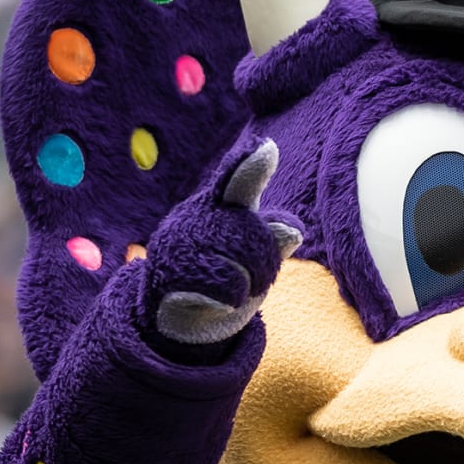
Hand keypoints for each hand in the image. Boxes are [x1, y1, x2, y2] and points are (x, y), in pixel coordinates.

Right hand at [141, 138, 303, 348]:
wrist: (176, 314)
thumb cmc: (225, 272)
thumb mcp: (255, 255)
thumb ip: (273, 239)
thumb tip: (292, 231)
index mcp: (219, 205)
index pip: (237, 180)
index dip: (251, 166)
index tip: (268, 149)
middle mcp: (196, 217)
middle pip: (254, 233)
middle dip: (264, 262)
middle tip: (254, 278)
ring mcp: (179, 244)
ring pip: (241, 264)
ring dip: (249, 284)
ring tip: (232, 288)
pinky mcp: (170, 276)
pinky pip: (226, 290)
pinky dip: (233, 300)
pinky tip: (219, 300)